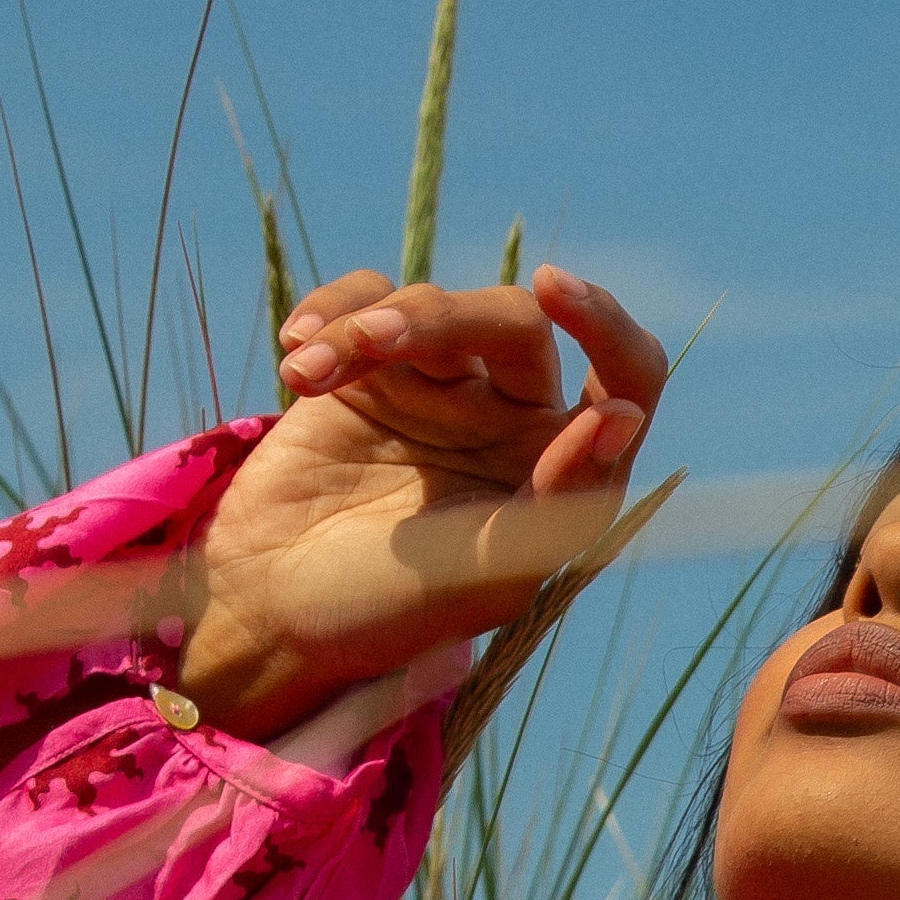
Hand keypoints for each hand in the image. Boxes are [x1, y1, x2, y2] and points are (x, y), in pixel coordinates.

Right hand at [175, 262, 667, 739]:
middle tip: (376, 344)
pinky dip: (331, 312)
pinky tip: (296, 356)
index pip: (624, 377)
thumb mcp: (481, 572)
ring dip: (366, 326)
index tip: (550, 289)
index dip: (602, 325)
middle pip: (514, 322)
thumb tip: (622, 414)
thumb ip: (555, 498)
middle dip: (444, 319)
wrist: (275, 609)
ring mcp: (442, 390)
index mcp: (564, 476)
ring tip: (308, 375)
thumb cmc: (388, 610)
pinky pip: (368, 298)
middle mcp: (513, 423)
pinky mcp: (373, 368)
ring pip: (432, 306)